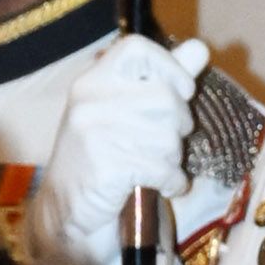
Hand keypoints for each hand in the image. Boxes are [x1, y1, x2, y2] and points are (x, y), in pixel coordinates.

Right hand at [29, 34, 207, 264]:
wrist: (65, 214)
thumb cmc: (98, 159)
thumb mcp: (121, 111)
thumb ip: (161, 79)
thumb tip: (199, 50)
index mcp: (92, 81)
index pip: (137, 49)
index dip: (169, 66)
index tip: (180, 90)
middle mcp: (90, 101)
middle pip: (166, 98)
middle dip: (179, 125)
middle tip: (167, 143)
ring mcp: (96, 135)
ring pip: (168, 135)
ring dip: (174, 157)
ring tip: (159, 167)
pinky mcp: (107, 168)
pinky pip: (162, 167)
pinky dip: (172, 181)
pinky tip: (164, 186)